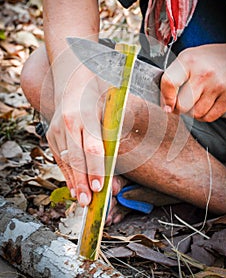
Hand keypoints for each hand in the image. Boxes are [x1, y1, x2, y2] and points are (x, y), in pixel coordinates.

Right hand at [46, 66, 104, 206]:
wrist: (71, 79)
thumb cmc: (97, 91)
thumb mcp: (110, 103)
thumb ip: (115, 127)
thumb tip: (120, 154)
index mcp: (85, 114)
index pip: (92, 146)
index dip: (96, 168)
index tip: (100, 186)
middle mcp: (68, 123)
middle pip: (76, 157)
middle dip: (83, 181)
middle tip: (89, 201)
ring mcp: (56, 129)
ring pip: (65, 160)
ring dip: (74, 182)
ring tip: (81, 201)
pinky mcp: (51, 134)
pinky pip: (58, 157)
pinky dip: (66, 173)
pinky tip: (73, 187)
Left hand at [160, 43, 225, 121]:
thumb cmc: (208, 59)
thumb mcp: (187, 58)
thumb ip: (173, 76)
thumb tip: (164, 102)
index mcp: (189, 61)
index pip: (169, 82)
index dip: (165, 98)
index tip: (166, 104)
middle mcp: (203, 73)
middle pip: (182, 105)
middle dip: (178, 108)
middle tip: (179, 105)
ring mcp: (217, 86)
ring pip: (196, 114)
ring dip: (191, 112)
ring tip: (194, 102)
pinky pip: (209, 117)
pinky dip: (204, 116)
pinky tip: (204, 105)